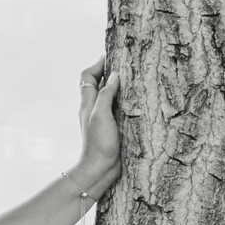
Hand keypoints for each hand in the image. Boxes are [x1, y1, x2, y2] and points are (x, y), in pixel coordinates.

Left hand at [72, 58, 122, 191]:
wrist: (100, 170)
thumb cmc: (98, 143)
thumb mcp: (101, 115)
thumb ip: (106, 94)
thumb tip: (114, 74)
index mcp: (88, 102)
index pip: (87, 76)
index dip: (97, 63)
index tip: (112, 54)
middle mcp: (93, 108)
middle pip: (97, 82)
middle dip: (109, 71)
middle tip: (127, 62)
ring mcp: (102, 118)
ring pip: (108, 95)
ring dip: (118, 85)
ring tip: (134, 77)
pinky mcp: (112, 127)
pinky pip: (117, 107)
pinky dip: (124, 100)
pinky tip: (137, 100)